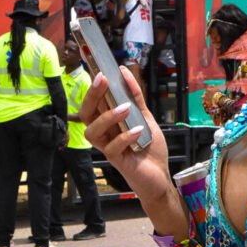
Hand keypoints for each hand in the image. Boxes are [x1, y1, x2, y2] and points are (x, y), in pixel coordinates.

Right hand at [80, 67, 173, 212]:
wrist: (160, 175)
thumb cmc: (149, 147)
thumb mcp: (145, 118)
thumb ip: (136, 98)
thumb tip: (125, 72)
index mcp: (108, 123)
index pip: (93, 103)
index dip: (93, 88)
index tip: (100, 71)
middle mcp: (104, 134)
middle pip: (86, 115)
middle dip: (92, 96)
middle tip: (103, 80)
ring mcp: (108, 148)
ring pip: (93, 131)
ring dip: (108, 117)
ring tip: (126, 108)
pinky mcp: (116, 161)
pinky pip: (112, 147)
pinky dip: (124, 136)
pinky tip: (137, 131)